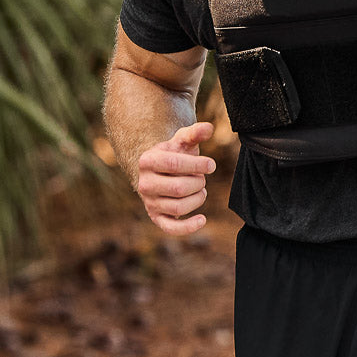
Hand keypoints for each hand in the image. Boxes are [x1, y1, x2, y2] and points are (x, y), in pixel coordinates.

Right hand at [136, 121, 215, 235]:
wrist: (161, 171)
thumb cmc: (175, 153)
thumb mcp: (182, 141)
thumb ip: (195, 133)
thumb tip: (208, 128)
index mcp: (147, 161)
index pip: (173, 164)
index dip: (197, 165)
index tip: (211, 164)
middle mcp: (144, 183)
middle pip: (178, 188)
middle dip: (198, 182)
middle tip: (202, 177)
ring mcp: (149, 202)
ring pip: (178, 208)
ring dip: (197, 199)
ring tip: (201, 190)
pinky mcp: (157, 217)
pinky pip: (170, 228)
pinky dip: (188, 227)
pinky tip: (202, 219)